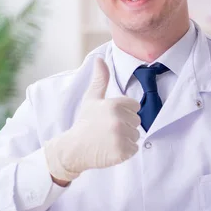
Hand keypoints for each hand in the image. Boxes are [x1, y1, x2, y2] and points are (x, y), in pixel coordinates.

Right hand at [44, 58, 140, 181]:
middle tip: (107, 129)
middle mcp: (119, 119)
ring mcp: (120, 136)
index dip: (124, 112)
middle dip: (125, 125)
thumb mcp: (91, 99)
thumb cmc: (85, 122)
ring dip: (125, 139)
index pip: (134, 106)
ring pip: (136, 135)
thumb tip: (99, 59)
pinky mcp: (122, 151)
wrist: (73, 149)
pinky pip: (134, 149)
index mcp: (114, 104)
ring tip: (108, 139)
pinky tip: (111, 149)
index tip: (109, 117)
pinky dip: (125, 151)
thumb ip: (100, 79)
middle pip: (137, 121)